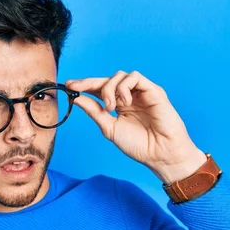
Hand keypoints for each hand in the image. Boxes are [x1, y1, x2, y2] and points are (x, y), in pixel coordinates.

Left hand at [66, 71, 206, 183]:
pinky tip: (123, 102)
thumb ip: (94, 112)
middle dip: (89, 82)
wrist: (160, 154)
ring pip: (120, 75)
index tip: (69, 86)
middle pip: (106, 80)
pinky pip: (135, 77)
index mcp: (119, 105)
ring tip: (111, 107)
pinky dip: (124, 87)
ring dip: (109, 89)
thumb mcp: (109, 127)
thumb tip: (76, 98)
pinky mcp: (153, 90)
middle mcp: (129, 97)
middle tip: (76, 87)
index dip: (85, 86)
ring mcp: (141, 93)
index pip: (99, 90)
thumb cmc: (139, 145)